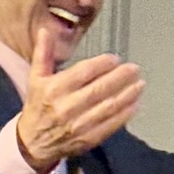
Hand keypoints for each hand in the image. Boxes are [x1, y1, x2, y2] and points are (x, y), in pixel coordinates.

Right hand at [15, 27, 143, 171]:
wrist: (34, 143)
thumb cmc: (38, 106)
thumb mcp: (36, 78)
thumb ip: (43, 53)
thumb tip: (45, 31)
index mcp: (54, 88)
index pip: (83, 72)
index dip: (102, 64)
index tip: (115, 59)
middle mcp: (67, 106)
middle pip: (99, 89)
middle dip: (120, 78)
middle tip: (134, 69)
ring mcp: (79, 125)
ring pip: (108, 107)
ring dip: (127, 95)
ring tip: (140, 84)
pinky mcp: (88, 139)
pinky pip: (110, 125)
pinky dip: (125, 115)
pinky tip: (136, 104)